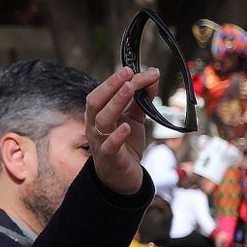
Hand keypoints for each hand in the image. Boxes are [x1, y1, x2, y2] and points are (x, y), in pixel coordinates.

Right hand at [86, 66, 159, 195]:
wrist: (121, 177)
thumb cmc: (124, 145)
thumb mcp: (134, 119)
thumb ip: (141, 100)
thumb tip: (152, 77)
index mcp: (98, 114)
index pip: (102, 92)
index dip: (116, 80)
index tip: (134, 69)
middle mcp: (94, 125)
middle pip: (95, 101)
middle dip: (111, 85)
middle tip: (129, 73)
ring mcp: (99, 141)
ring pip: (102, 119)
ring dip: (116, 102)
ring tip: (130, 88)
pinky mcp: (109, 158)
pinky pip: (110, 146)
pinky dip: (117, 135)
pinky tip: (126, 126)